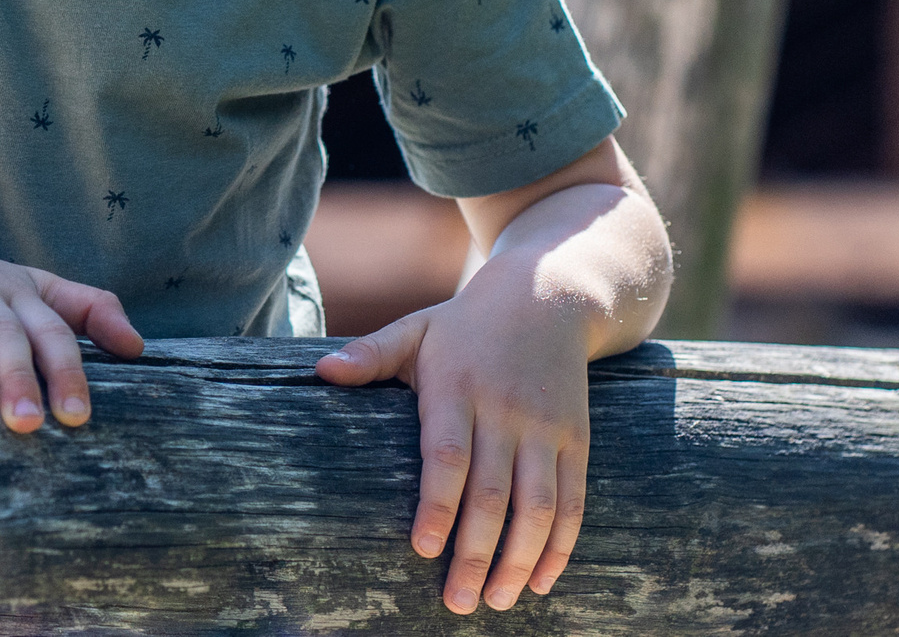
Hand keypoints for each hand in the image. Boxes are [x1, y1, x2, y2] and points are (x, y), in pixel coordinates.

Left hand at [315, 281, 591, 613]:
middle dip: (477, 553)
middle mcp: (505, 411)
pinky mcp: (577, 438)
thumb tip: (321, 372)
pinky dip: (560, 545)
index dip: (438, 505)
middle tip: (457, 602)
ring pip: (538, 505)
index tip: (423, 549)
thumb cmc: (466, 325)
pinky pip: (573, 499)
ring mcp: (546, 427)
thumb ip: (370, 354)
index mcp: (458, 387)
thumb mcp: (416, 328)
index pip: (448, 455)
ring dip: (521, 560)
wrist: (547, 296)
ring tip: (498, 601)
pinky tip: (542, 580)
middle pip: (494, 493)